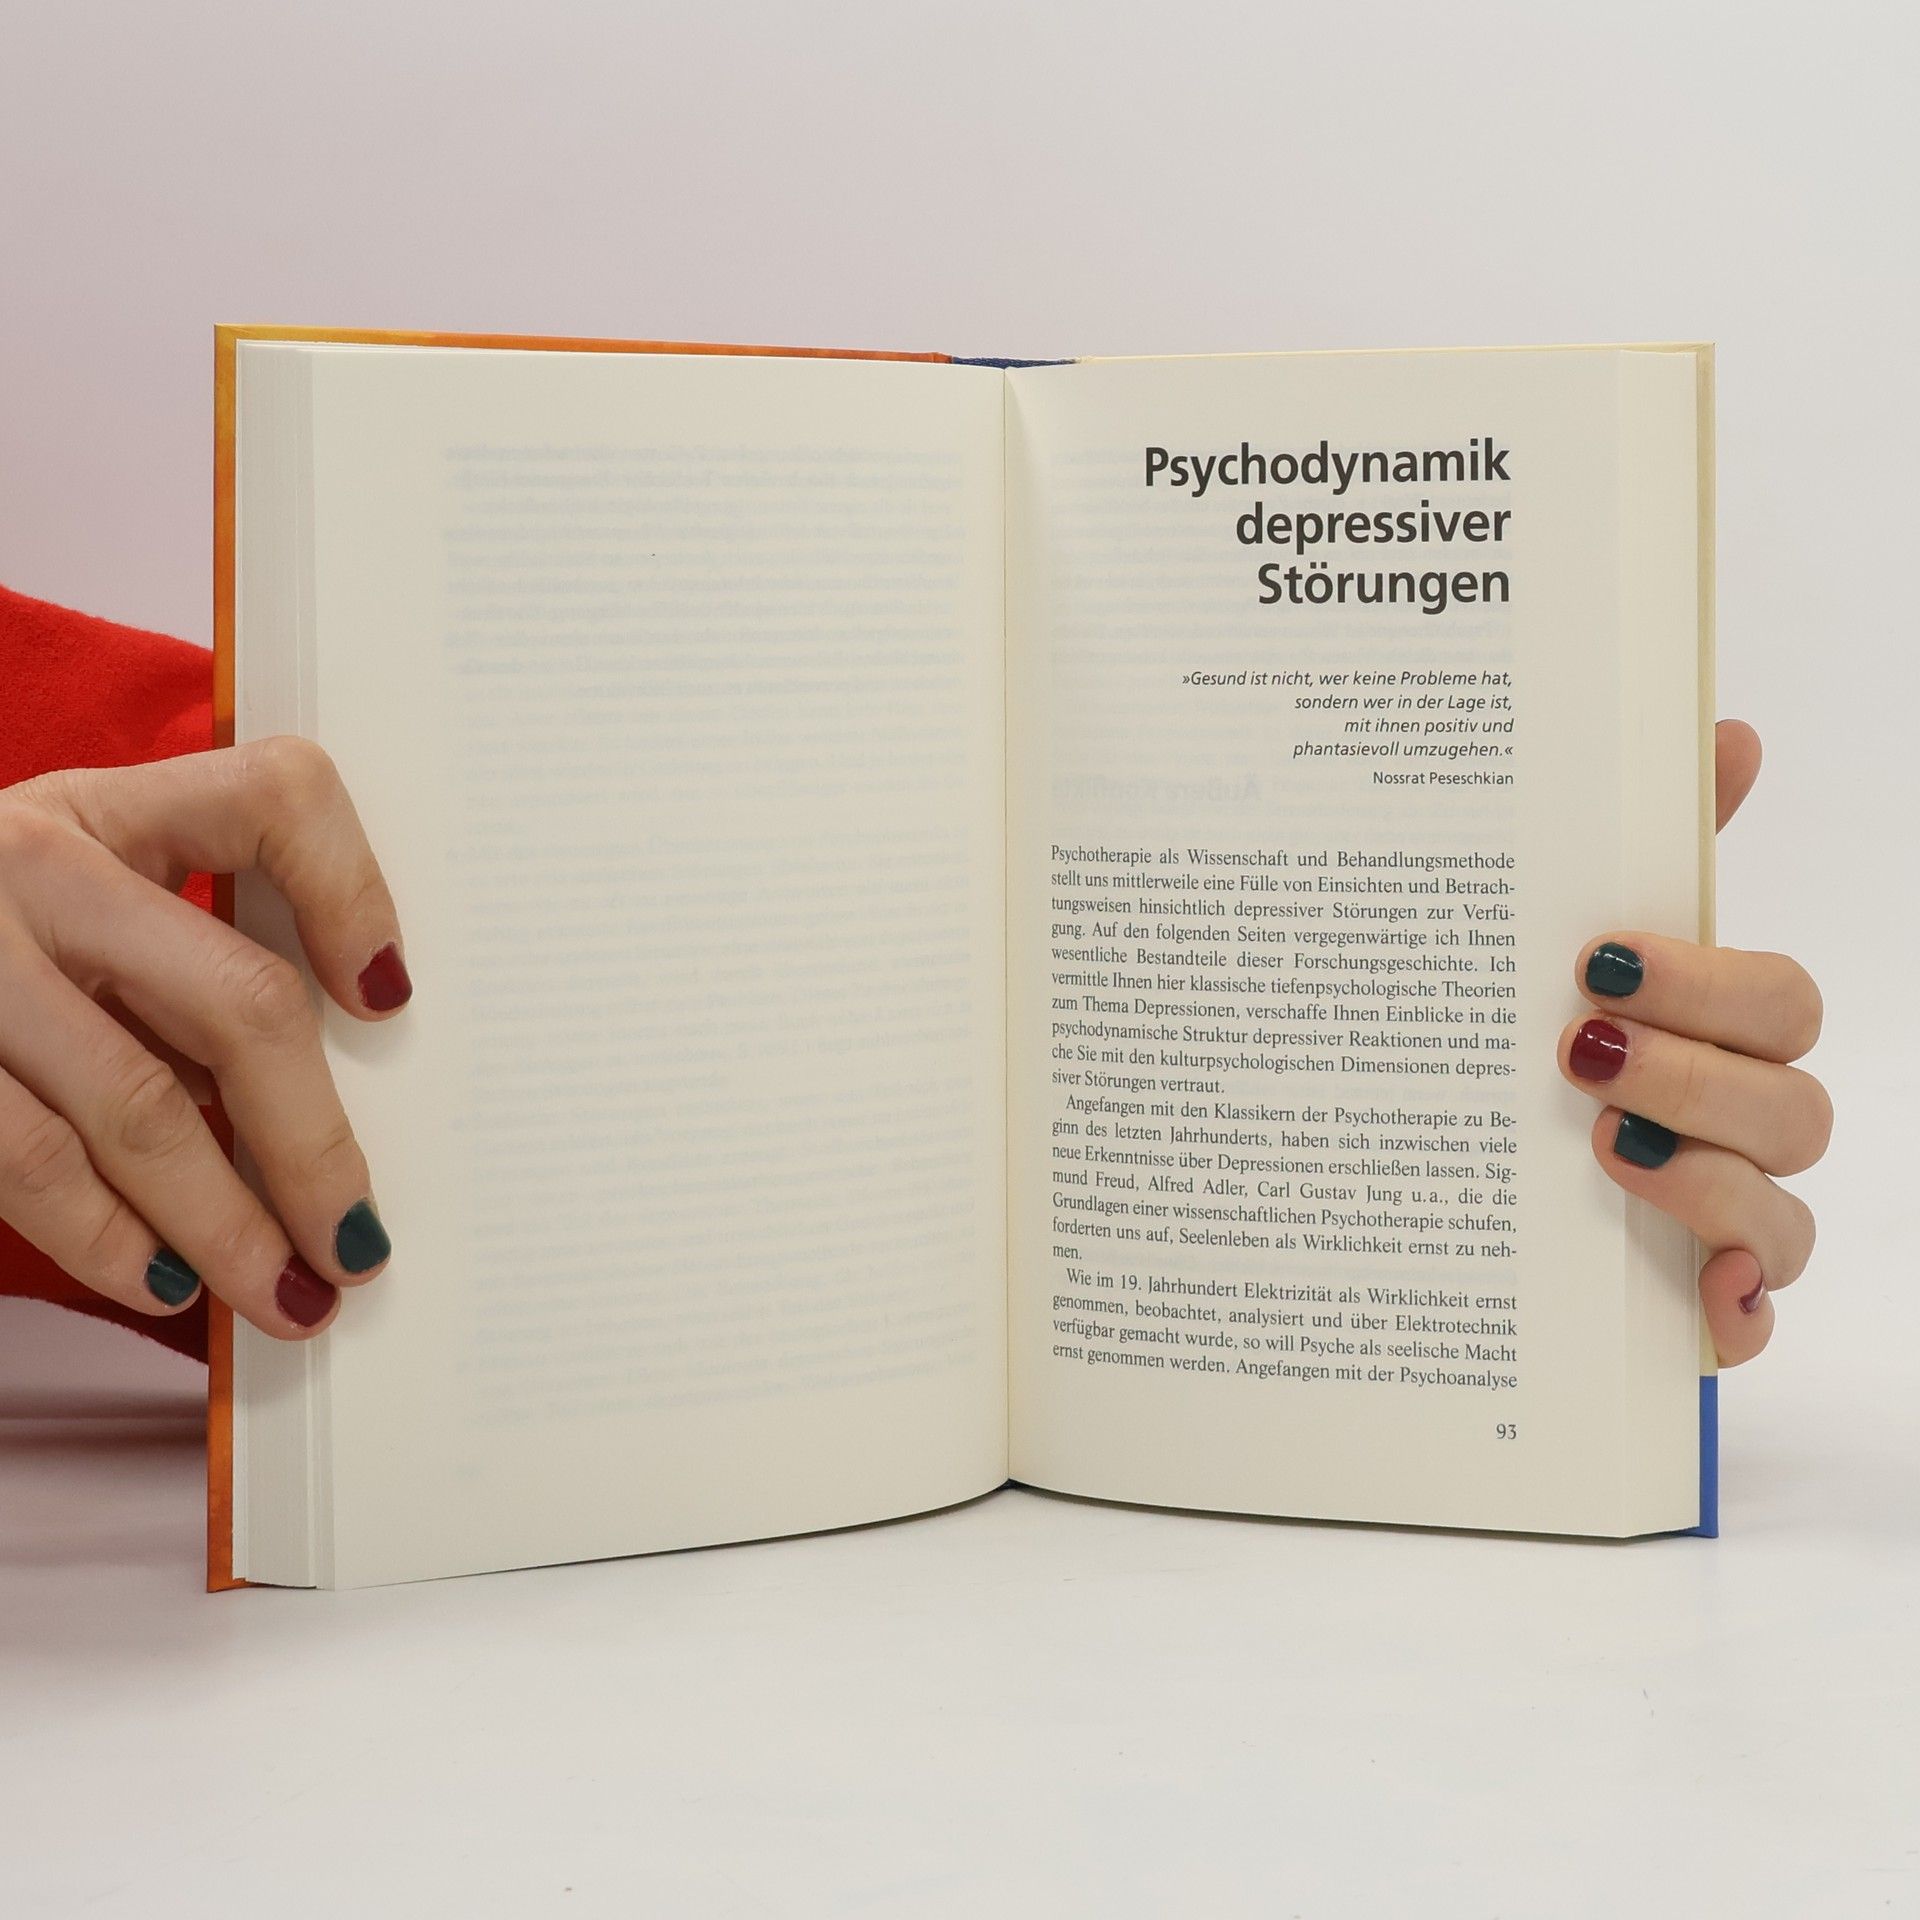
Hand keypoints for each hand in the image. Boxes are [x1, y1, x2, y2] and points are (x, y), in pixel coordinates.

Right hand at [0, 739, 408, 1339]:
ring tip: (283, 1292)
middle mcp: (36, 863)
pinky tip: (166, 1281)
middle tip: (357, 1244)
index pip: (275, 799)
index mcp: (108, 809)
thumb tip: (312, 1128)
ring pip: (141, 1106)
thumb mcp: (78, 909)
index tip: (394, 999)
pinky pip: (30, 1158)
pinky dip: (109, 1238)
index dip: (354, 893)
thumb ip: (181, 970)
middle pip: (238, 1003)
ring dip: (226, 1224)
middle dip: (311, 1148)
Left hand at [1559, 720, 1828, 1364]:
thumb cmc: (1526, 1051)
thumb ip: (1644, 853)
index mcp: (1717, 1036)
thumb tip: (1729, 731)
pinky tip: (1701, 1295)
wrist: (1436, 1190)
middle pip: (1794, 1105)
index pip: (1781, 1004)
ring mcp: (1729, 1223)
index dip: (1710, 983)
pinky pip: (1757, 1322)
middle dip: (1692, 1076)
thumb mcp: (1556, 956)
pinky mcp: (1699, 1309)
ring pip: (1783, 1211)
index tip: (1597, 963)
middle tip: (1577, 1055)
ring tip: (1600, 1150)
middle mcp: (1741, 1128)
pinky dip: (1739, 1309)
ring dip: (1703, 1180)